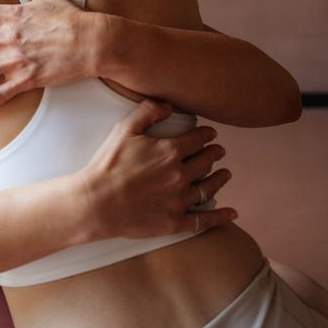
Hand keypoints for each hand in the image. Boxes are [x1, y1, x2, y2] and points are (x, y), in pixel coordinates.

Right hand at [78, 99, 235, 239]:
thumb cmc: (107, 164)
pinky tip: (232, 213)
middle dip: (214, 153)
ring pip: (209, 188)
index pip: (197, 139)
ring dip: (220, 179)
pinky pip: (204, 220)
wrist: (96, 203)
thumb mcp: (124, 130)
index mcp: (169, 151)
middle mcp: (180, 175)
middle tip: (219, 151)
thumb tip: (168, 106)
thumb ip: (147, 112)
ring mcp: (179, 200)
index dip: (206, 134)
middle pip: (206, 162)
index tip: (210, 133)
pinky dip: (220, 217)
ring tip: (226, 174)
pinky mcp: (174, 222)